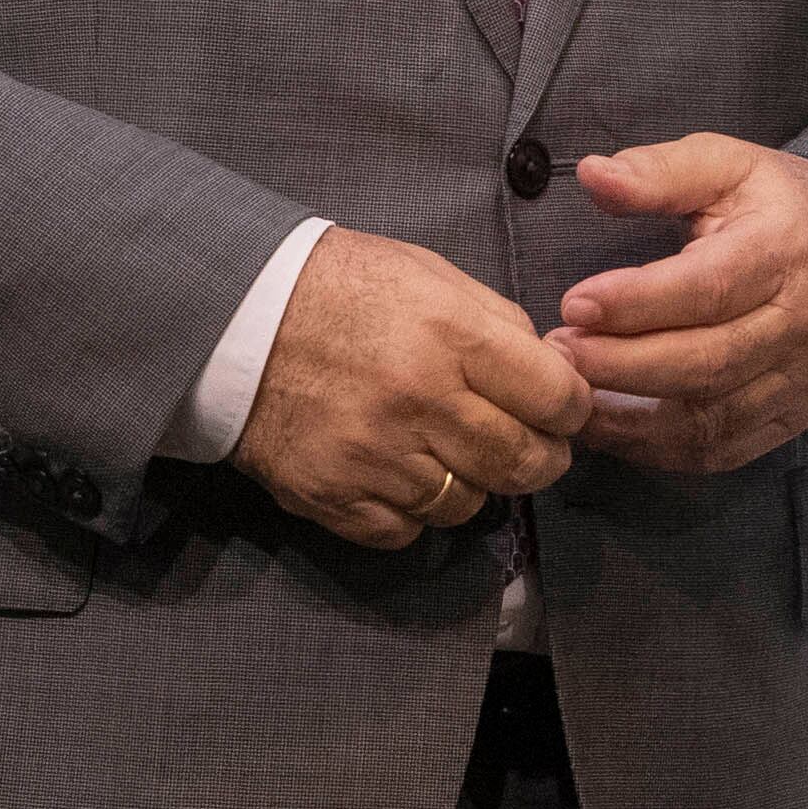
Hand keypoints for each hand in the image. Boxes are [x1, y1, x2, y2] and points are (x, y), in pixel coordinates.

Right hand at [234, 225, 591, 547]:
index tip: (563, 411)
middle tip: (530, 449)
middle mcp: (419, 399)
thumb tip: (552, 376)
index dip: (572, 409)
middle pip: (521, 463)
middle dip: (540, 460)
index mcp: (451, 335)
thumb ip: (497, 325)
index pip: (555, 398)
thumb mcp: (430, 277)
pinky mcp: (333, 497)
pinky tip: (401, 474)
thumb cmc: (343, 288)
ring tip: (451, 453)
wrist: (235, 317)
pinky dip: (413, 512)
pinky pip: (406, 532)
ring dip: (472, 485)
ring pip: (467, 505)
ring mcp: (374, 455)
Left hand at [550, 134, 807, 475]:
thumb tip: (592, 174)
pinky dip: (660, 451)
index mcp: (784, 249)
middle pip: (707, 362)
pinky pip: (722, 451)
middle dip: (622, 366)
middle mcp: (801, 321)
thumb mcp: (728, 165)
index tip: (574, 304)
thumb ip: (660, 171)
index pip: (708, 288)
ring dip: (633, 418)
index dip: (636, 303)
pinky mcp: (793, 416)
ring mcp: (801, 377)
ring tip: (574, 395)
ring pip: (712, 419)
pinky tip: (614, 427)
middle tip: (559, 354)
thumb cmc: (780, 208)